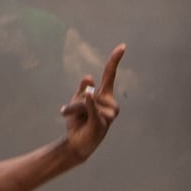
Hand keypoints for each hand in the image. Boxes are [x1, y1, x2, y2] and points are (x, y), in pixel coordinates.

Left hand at [57, 45, 125, 162]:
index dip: (115, 60)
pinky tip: (89, 95)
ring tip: (74, 120)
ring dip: (73, 110)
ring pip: (85, 102)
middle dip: (75, 102)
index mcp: (105, 96)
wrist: (76, 144)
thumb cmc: (79, 122)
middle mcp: (111, 104)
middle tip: (68, 113)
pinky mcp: (100, 124)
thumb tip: (89, 78)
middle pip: (88, 92)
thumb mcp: (77, 102)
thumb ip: (82, 90)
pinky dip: (89, 104)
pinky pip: (93, 110)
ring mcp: (108, 115)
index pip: (110, 75)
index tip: (122, 46)